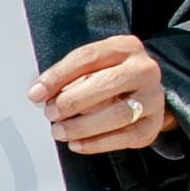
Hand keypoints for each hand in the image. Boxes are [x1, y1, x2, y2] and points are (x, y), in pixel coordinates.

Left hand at [33, 34, 173, 155]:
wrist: (144, 93)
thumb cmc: (108, 77)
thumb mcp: (91, 66)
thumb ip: (67, 76)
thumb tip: (38, 94)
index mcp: (125, 47)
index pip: (88, 57)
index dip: (59, 76)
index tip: (36, 94)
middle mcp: (144, 69)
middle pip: (107, 83)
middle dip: (73, 101)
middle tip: (50, 114)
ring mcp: (153, 98)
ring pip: (118, 114)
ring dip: (83, 126)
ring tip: (60, 131)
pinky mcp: (153, 125)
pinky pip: (125, 137)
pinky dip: (97, 143)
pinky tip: (76, 144)